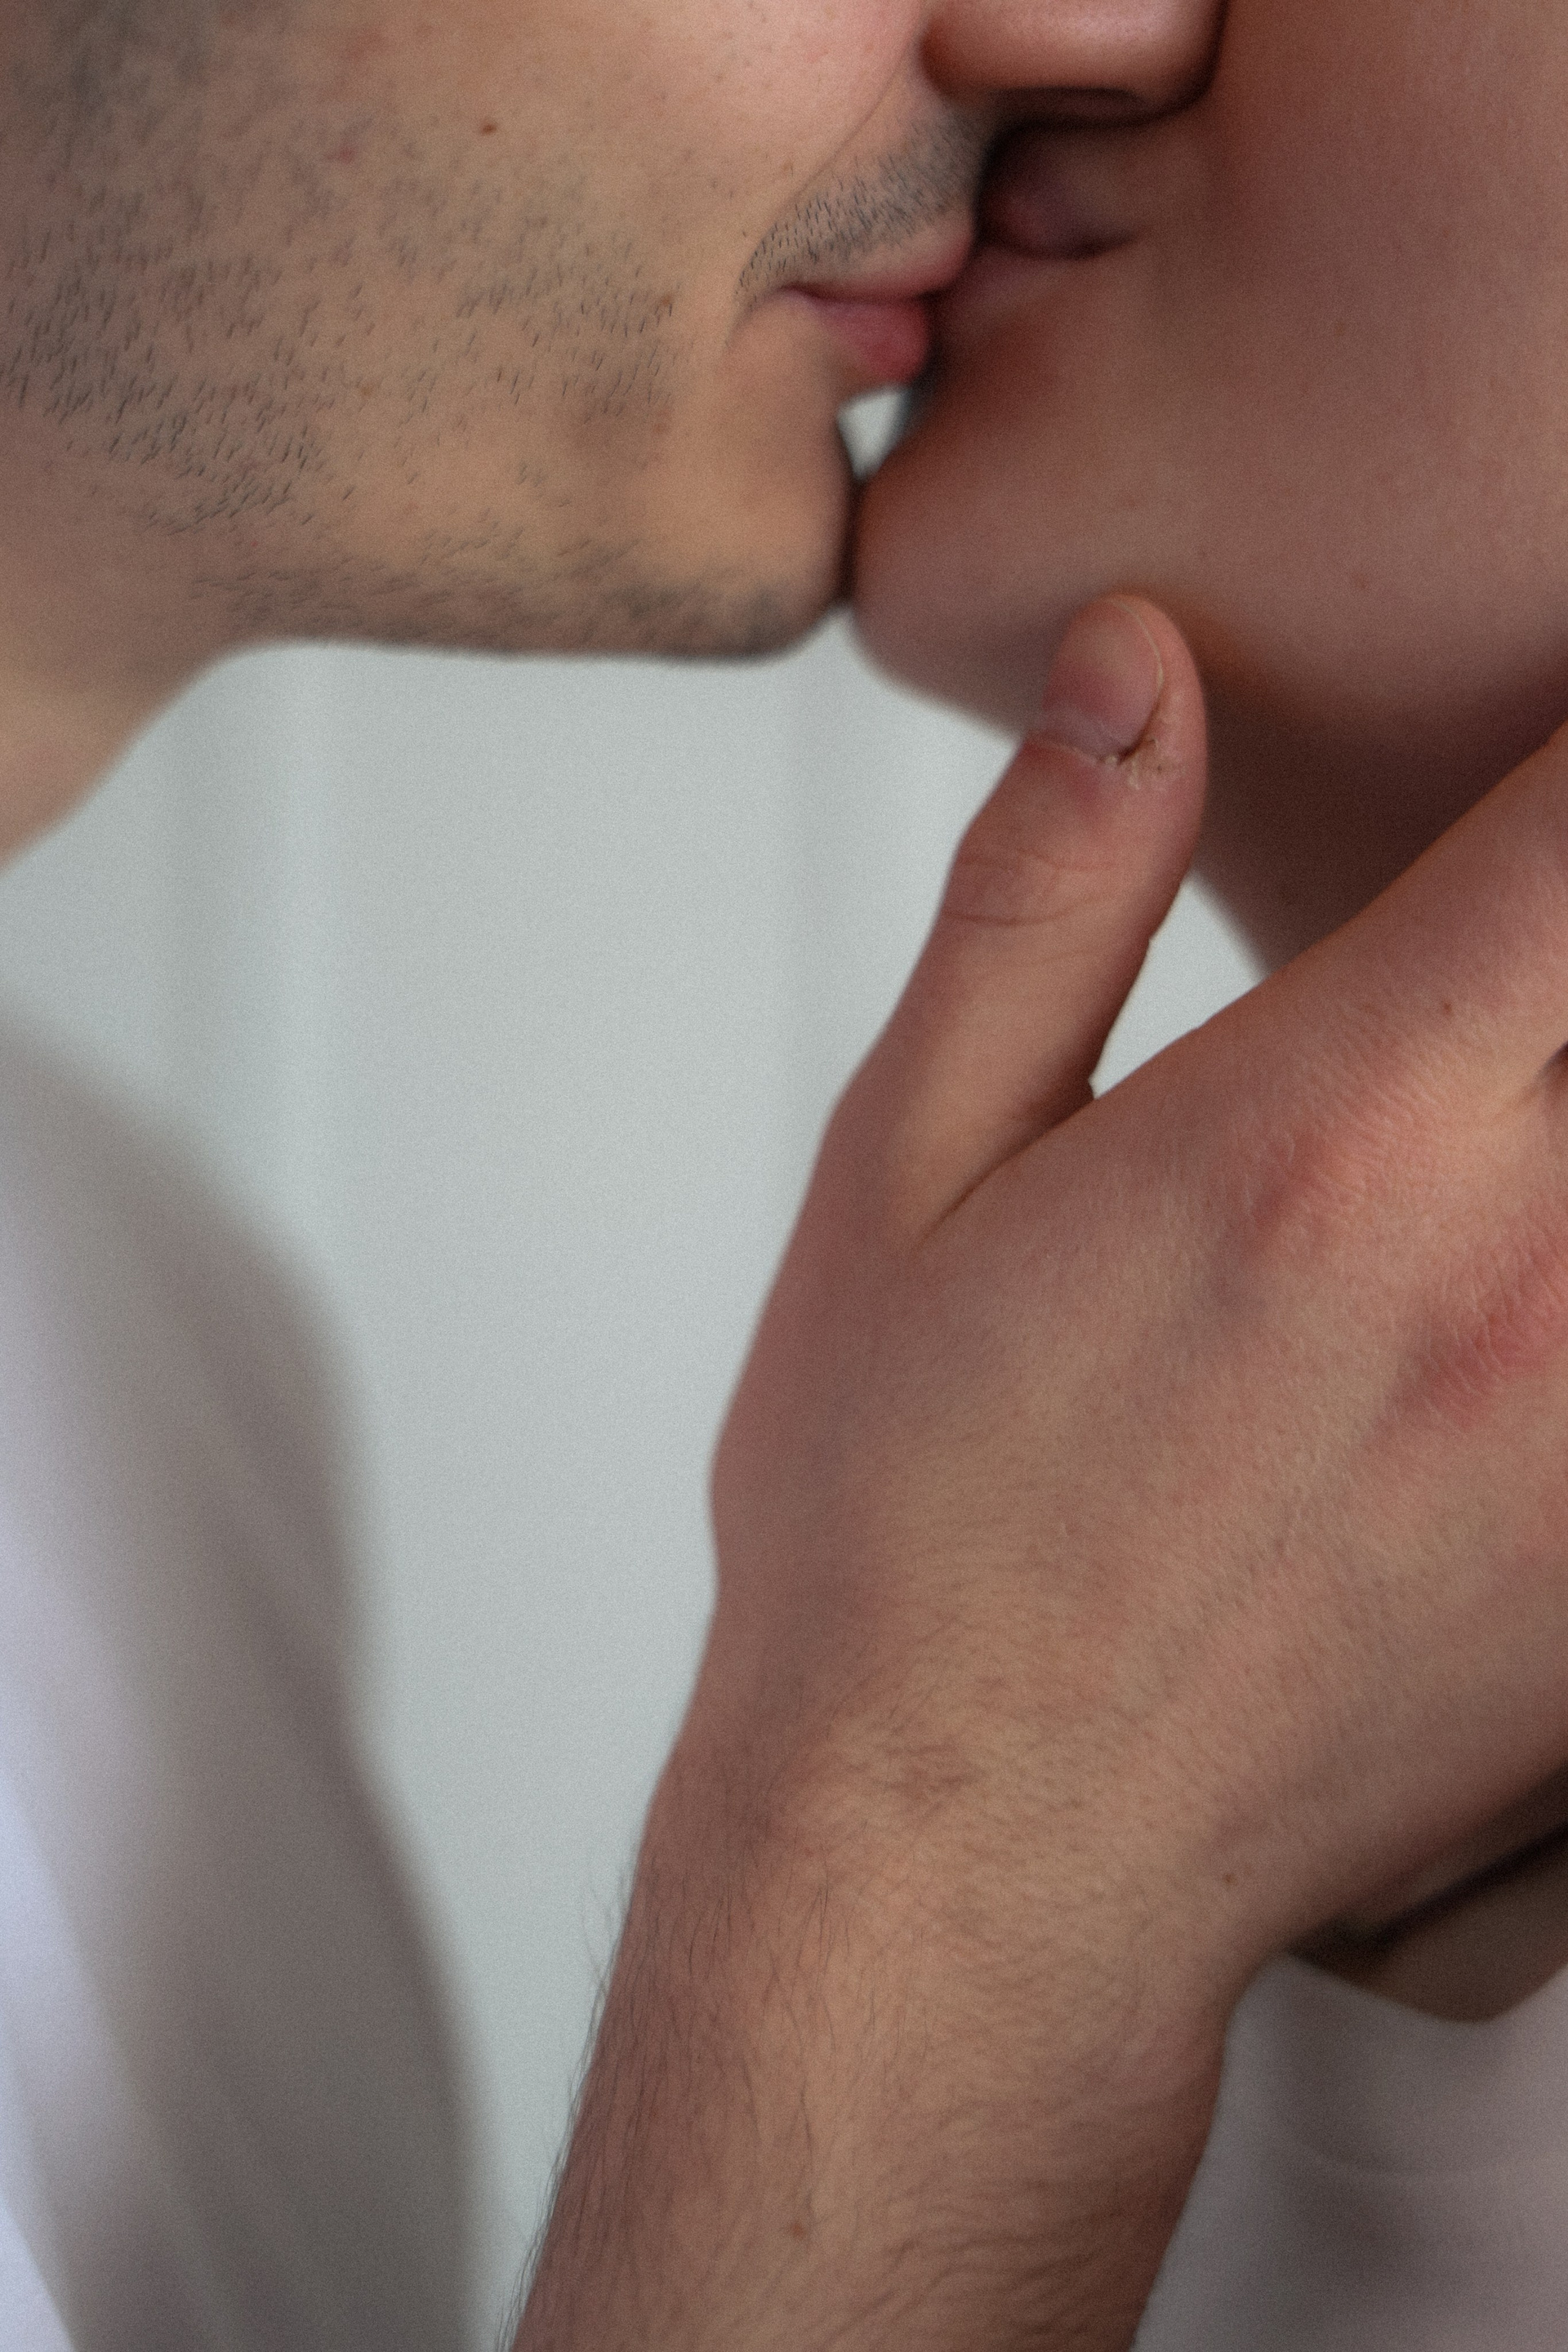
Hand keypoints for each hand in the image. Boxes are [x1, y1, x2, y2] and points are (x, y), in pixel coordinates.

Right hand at [521, 598, 1567, 2349]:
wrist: (970, 1868)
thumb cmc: (899, 1526)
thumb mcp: (903, 1174)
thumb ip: (1045, 894)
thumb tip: (1134, 659)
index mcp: (1328, 1134)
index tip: (1534, 718)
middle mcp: (1515, 1273)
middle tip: (1499, 965)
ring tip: (1491, 1110)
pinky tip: (1501, 1284)